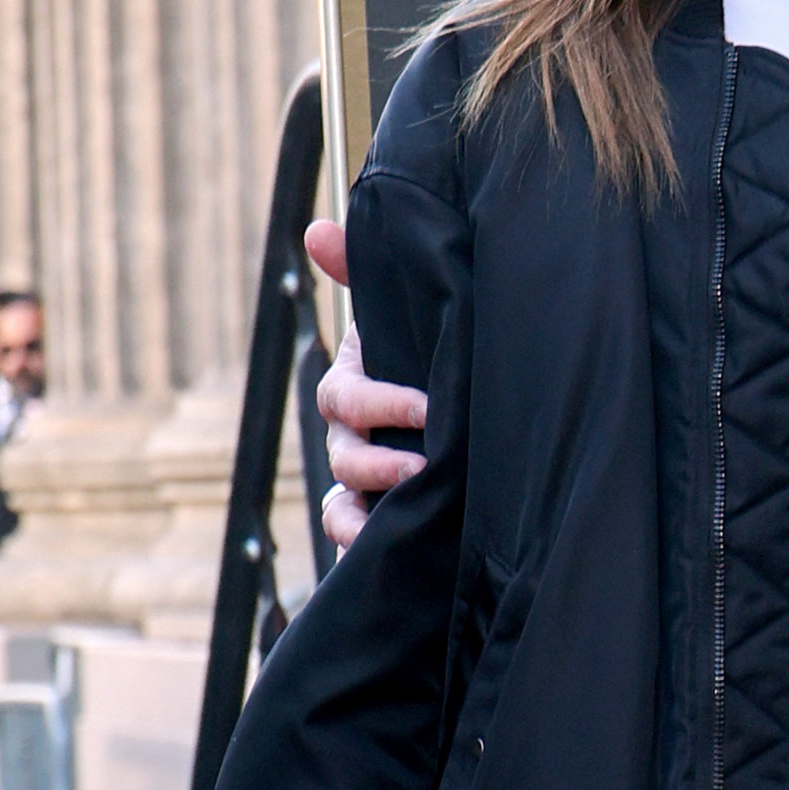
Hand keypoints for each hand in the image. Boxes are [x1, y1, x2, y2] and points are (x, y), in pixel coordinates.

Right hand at [310, 224, 427, 550]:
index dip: (378, 403)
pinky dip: (359, 551)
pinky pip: (353, 543)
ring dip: (359, 516)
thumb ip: (362, 273)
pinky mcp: (381, 523)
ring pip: (340, 505)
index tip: (426, 406)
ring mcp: (365, 484)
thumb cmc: (431, 358)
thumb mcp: (407, 317)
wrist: (471, 423)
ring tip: (402, 521)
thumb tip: (316, 230)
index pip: (344, 397)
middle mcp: (353, 439)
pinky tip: (380, 559)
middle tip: (424, 466)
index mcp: (358, 390)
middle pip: (344, 455)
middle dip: (378, 462)